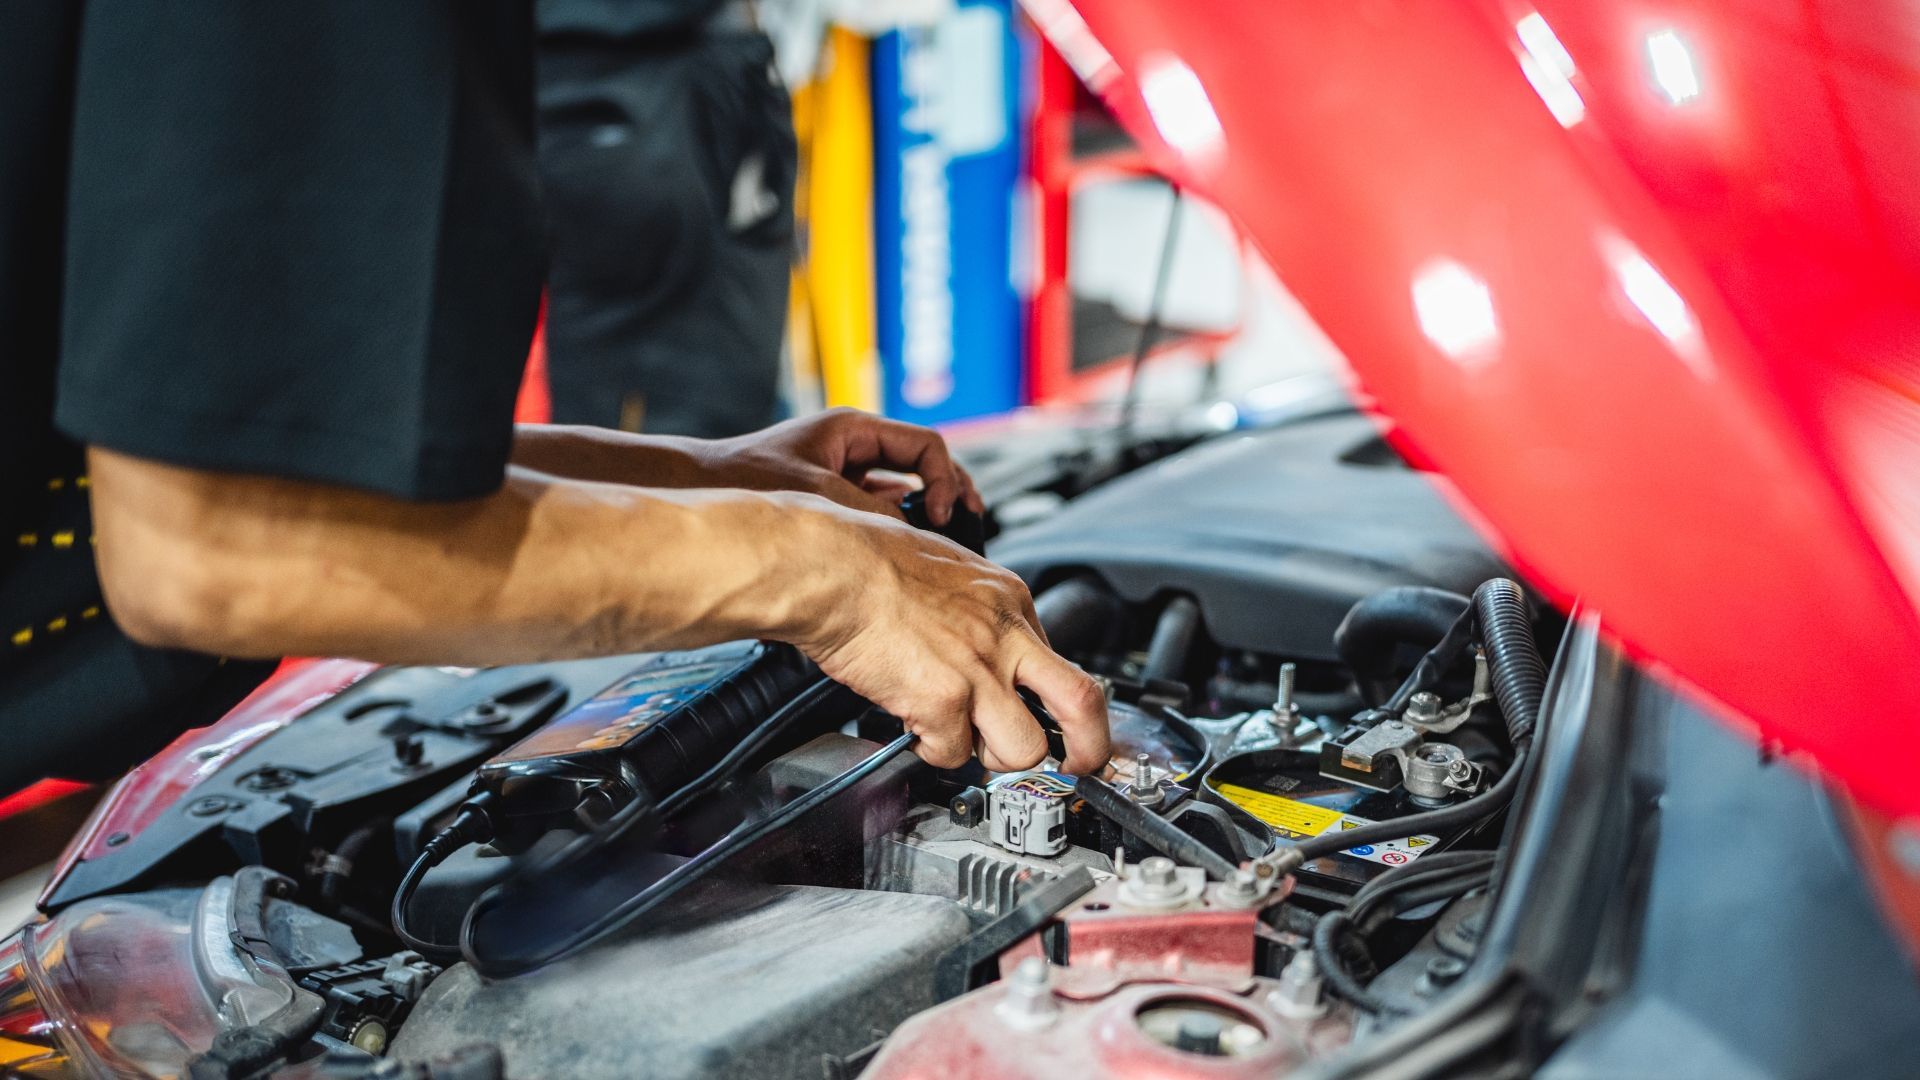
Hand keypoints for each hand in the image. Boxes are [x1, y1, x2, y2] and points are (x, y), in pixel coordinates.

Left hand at [697, 408, 982, 523]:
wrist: (702, 488)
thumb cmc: (746, 478)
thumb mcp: (818, 494)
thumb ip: (870, 512)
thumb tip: (913, 534)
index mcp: (854, 429)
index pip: (925, 445)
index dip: (944, 478)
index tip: (943, 513)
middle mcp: (855, 446)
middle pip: (924, 462)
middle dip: (950, 491)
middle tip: (968, 520)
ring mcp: (846, 471)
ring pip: (905, 486)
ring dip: (925, 510)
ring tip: (944, 537)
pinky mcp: (836, 497)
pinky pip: (881, 508)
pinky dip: (897, 524)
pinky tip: (903, 546)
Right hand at [786, 498, 1109, 773]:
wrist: (831, 566)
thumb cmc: (869, 560)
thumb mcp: (949, 568)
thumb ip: (976, 612)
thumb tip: (981, 645)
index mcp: (1009, 600)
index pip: (1059, 662)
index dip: (1051, 701)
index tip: (1052, 719)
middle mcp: (1004, 635)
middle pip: (1081, 703)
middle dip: (1088, 747)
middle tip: (1079, 765)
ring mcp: (978, 671)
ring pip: (1024, 748)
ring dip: (993, 756)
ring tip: (963, 737)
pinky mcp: (943, 700)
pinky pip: (953, 754)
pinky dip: (933, 749)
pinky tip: (915, 725)